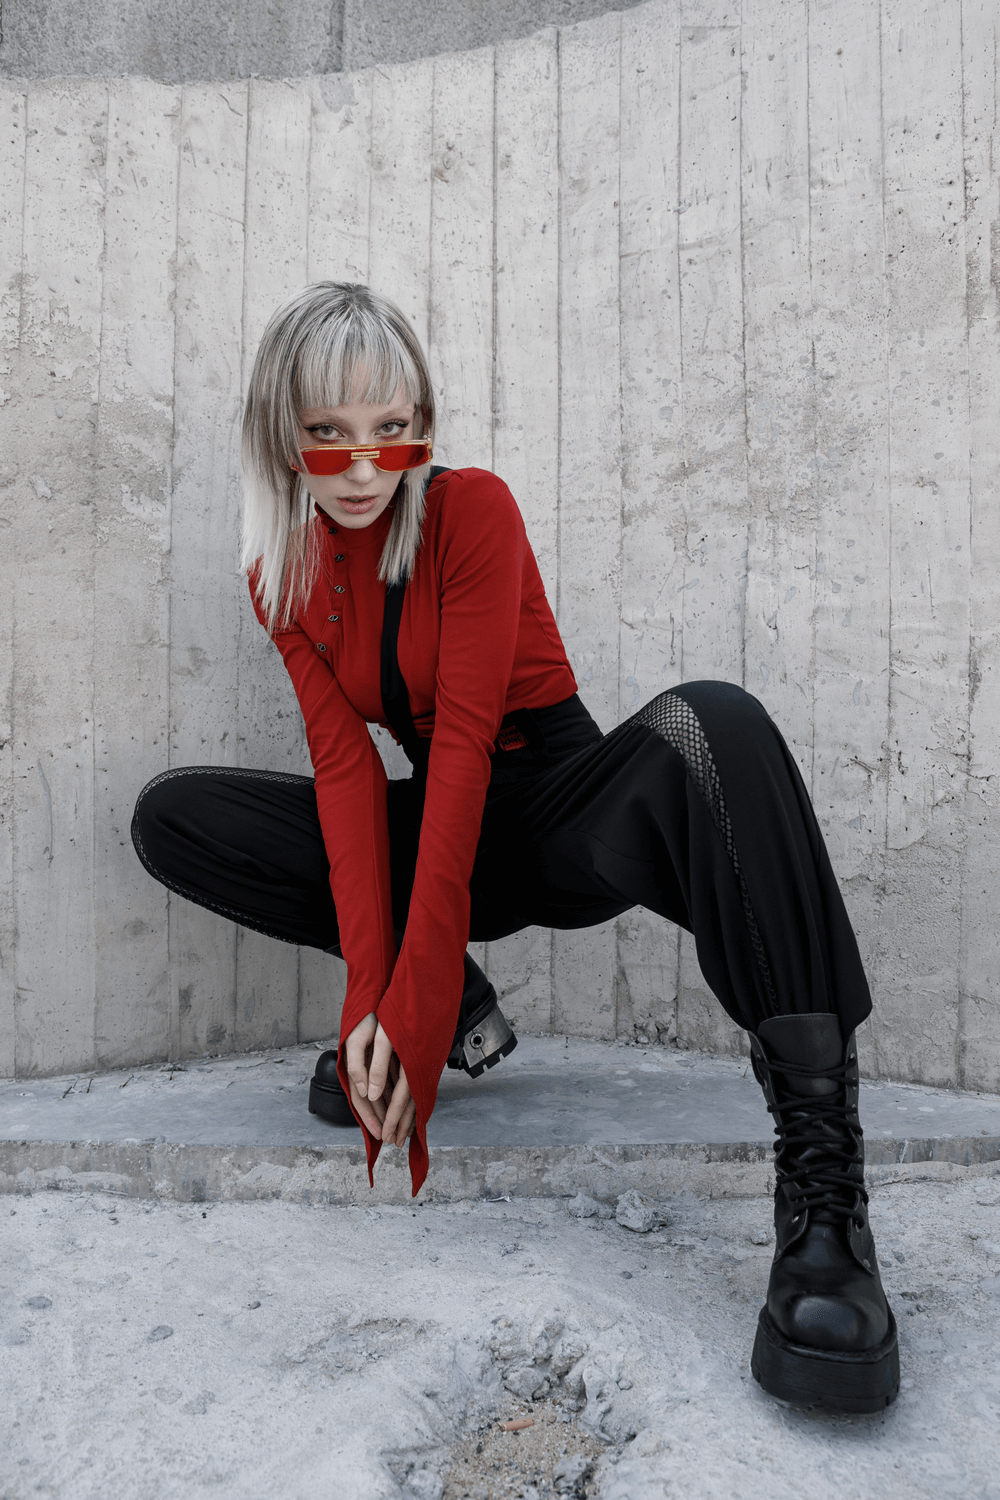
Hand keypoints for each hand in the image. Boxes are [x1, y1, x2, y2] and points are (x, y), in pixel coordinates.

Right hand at [344, 1012, 415, 1147]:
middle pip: (371, 1100)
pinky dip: (396, 1095)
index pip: (361, 1100)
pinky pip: (389, 1081)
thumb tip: (366, 1093)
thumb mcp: (360, 1040)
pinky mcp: (384, 1057)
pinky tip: (404, 1104)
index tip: (379, 1133)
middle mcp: (362, 1068)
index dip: (370, 1118)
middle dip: (380, 1120)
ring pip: (380, 1093)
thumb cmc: (365, 1015)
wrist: (373, 993)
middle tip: (390, 1138)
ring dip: (388, 1110)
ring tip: (398, 1127)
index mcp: (353, 1066)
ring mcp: (373, 1063)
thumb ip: (361, 1067)